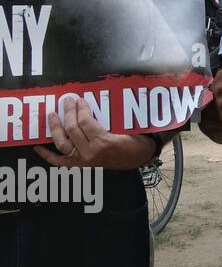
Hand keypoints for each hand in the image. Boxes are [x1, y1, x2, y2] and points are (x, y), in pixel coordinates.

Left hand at [33, 98, 152, 170]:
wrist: (139, 158)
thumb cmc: (135, 141)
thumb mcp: (127, 128)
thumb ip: (109, 119)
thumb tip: (90, 106)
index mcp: (104, 142)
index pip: (85, 122)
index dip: (80, 109)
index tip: (80, 100)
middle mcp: (90, 152)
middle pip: (72, 129)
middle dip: (68, 113)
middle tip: (67, 101)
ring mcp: (83, 161)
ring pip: (62, 143)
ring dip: (55, 128)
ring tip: (52, 115)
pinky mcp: (80, 166)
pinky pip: (59, 162)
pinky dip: (47, 155)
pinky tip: (37, 146)